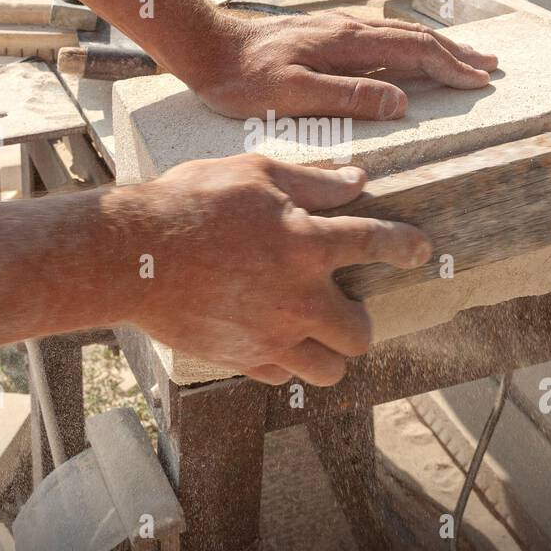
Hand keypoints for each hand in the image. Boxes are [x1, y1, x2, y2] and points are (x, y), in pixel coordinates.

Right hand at [115, 154, 430, 385]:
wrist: (130, 256)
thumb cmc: (188, 203)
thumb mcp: (253, 173)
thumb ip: (312, 182)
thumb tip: (357, 182)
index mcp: (306, 243)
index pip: (377, 244)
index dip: (406, 247)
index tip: (419, 251)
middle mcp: (298, 298)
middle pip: (360, 332)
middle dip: (360, 320)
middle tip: (343, 305)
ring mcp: (271, 336)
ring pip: (329, 369)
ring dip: (329, 352)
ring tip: (312, 330)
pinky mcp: (241, 360)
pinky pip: (282, 376)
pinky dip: (285, 361)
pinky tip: (269, 337)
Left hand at [184, 9, 498, 120]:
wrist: (206, 48)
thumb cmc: (243, 79)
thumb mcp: (292, 94)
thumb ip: (347, 96)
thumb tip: (400, 101)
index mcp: (346, 43)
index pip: (414, 52)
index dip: (451, 68)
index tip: (480, 83)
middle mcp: (348, 29)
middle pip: (416, 38)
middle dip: (456, 53)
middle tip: (490, 67)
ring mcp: (337, 29)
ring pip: (400, 34)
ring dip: (437, 46)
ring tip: (465, 57)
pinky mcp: (325, 35)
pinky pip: (382, 37)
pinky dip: (410, 45)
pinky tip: (411, 52)